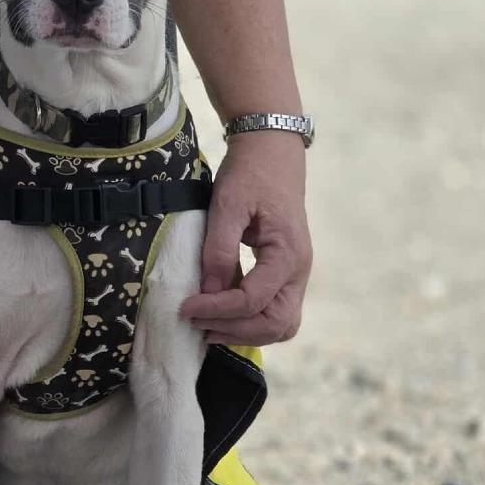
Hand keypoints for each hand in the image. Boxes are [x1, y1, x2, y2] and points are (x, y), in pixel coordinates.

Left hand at [181, 131, 311, 344]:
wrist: (271, 153)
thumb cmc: (250, 174)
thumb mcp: (227, 206)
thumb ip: (219, 250)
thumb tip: (209, 292)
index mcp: (287, 253)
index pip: (254, 301)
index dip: (217, 309)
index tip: (185, 306)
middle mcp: (299, 270)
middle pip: (276, 324)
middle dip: (235, 330)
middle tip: (196, 322)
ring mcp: (296, 274)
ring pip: (281, 324)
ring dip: (246, 331)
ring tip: (208, 324)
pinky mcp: (286, 273)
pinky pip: (276, 311)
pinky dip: (251, 321)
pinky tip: (221, 313)